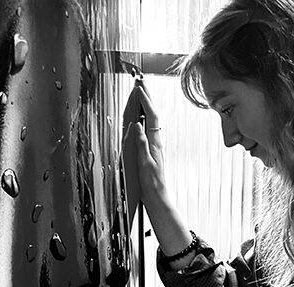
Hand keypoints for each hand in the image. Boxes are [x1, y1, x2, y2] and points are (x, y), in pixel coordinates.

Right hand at [121, 78, 166, 209]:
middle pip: (152, 115)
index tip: (139, 88)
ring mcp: (154, 146)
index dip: (145, 101)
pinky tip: (140, 117)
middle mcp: (155, 142)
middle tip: (141, 83)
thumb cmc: (151, 183)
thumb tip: (137, 125)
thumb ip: (141, 144)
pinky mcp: (151, 150)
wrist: (156, 196)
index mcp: (154, 143)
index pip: (150, 117)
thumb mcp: (145, 163)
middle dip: (147, 98)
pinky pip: (147, 129)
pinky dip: (143, 118)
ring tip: (140, 93)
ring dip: (145, 106)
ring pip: (150, 121)